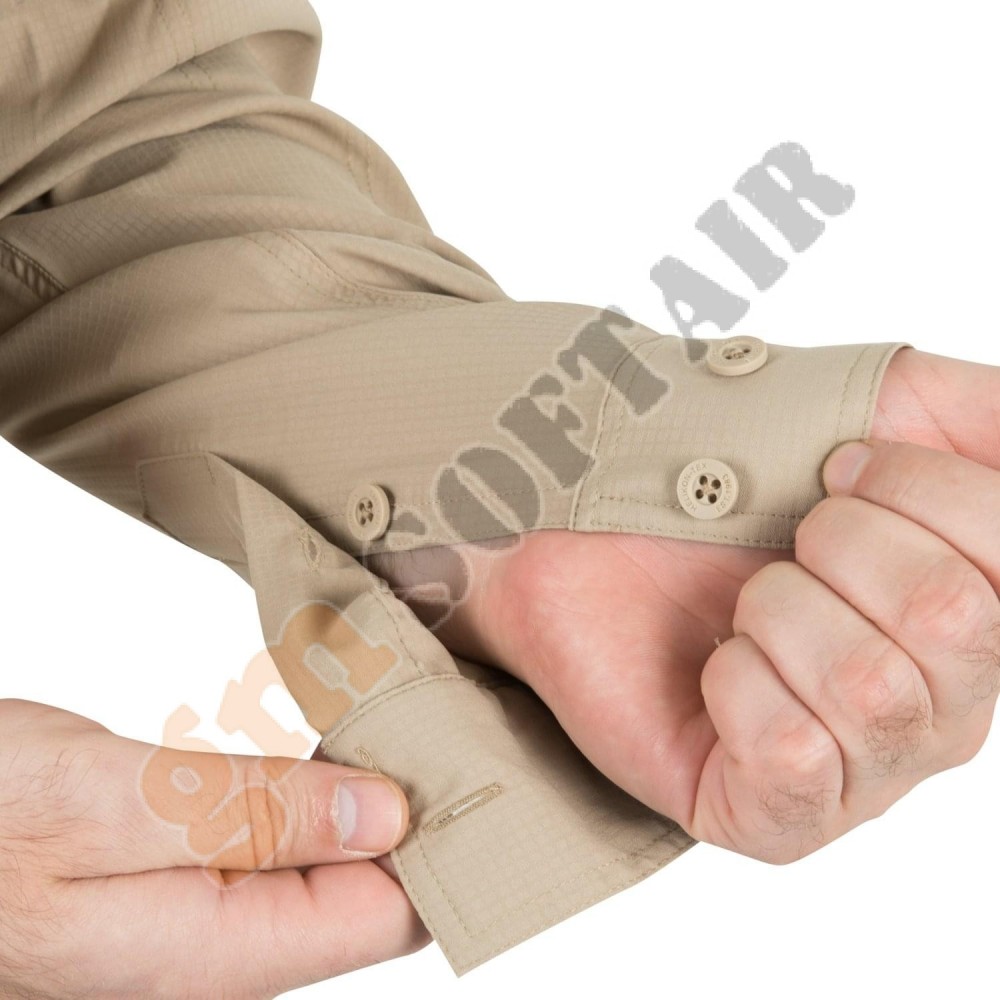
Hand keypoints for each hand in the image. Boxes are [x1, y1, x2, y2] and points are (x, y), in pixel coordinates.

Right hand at [0, 700, 427, 999]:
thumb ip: (249, 817)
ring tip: (416, 721)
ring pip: (321, 857)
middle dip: (416, 814)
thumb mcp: (106, 805)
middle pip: (363, 892)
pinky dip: (311, 786)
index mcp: (212, 950)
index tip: (487, 772)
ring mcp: (196, 907)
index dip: (445, 849)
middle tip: (459, 727)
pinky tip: (336, 742)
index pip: (384, 918)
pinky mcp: (178, 865)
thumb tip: (383, 818)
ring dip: (367, 794)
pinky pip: (273, 835)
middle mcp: (216, 945)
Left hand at [372, 348, 999, 862]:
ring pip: (869, 686)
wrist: (593, 525)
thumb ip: (985, 418)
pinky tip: (715, 668)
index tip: (834, 470)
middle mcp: (944, 709)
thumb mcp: (876, 405)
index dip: (911, 487)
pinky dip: (736, 682)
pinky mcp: (773, 816)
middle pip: (953, 619)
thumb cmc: (728, 480)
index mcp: (982, 618)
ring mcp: (864, 774)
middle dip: (840, 544)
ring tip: (740, 609)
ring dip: (777, 611)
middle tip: (779, 546)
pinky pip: (788, 752)